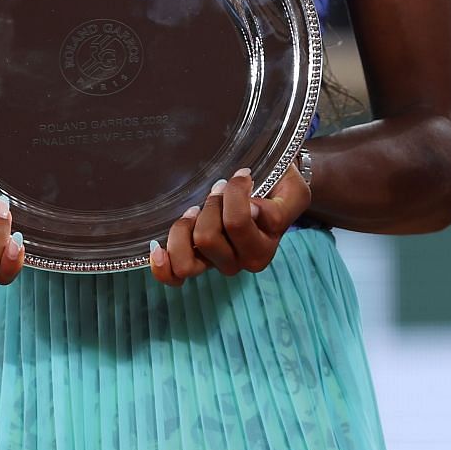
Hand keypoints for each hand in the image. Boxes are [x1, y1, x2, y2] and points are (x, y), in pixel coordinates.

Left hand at [149, 165, 308, 285]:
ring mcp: (221, 264)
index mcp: (265, 246)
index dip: (235, 192)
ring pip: (189, 257)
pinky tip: (158, 248)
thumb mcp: (292, 191)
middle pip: (207, 238)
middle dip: (209, 205)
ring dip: (186, 227)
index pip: (238, 221)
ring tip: (198, 207)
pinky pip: (176, 275)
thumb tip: (250, 212)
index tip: (245, 174)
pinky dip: (164, 266)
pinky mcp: (201, 263)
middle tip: (221, 187)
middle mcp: (244, 262)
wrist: (278, 193)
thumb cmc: (281, 187)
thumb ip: (277, 206)